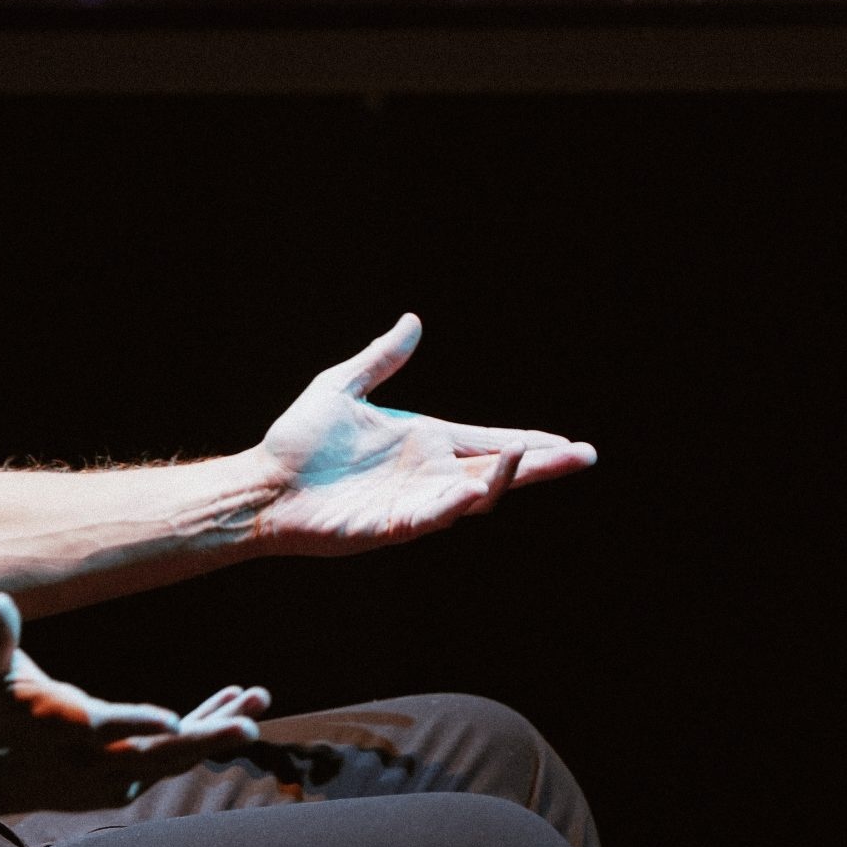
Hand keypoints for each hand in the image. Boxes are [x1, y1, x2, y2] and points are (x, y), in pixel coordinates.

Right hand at [0, 594, 259, 806]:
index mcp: (64, 729)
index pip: (105, 729)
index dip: (138, 724)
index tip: (172, 721)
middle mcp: (93, 761)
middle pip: (156, 755)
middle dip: (205, 740)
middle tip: (250, 727)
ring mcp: (112, 779)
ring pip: (174, 758)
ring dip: (217, 728)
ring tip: (259, 697)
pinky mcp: (125, 785)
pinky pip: (171, 761)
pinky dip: (201, 735)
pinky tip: (232, 706)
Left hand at [251, 314, 595, 556]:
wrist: (262, 483)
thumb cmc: (298, 440)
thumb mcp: (341, 387)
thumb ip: (380, 359)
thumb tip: (412, 321)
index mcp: (424, 441)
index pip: (489, 440)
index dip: (530, 442)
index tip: (569, 441)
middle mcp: (427, 473)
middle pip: (498, 470)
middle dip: (541, 464)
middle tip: (584, 456)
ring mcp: (414, 502)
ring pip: (475, 495)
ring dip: (504, 479)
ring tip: (530, 457)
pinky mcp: (392, 525)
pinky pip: (435, 517)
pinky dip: (458, 504)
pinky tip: (478, 489)